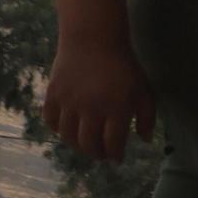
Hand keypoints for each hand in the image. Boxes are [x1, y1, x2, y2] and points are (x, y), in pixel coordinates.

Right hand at [39, 36, 156, 162]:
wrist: (93, 38)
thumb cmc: (123, 66)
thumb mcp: (143, 90)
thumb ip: (147, 117)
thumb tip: (144, 140)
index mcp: (116, 109)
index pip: (113, 144)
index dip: (115, 156)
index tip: (117, 158)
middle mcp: (91, 109)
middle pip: (88, 144)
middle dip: (96, 154)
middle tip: (101, 155)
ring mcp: (69, 102)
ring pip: (67, 136)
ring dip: (77, 145)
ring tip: (85, 144)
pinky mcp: (53, 94)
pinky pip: (50, 121)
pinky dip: (57, 129)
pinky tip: (67, 129)